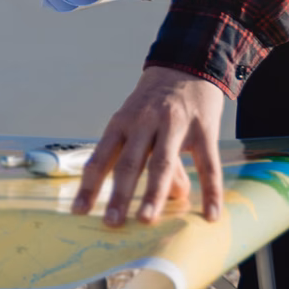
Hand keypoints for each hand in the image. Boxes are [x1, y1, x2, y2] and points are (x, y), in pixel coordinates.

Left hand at [71, 65, 225, 227]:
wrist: (186, 66)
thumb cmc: (153, 103)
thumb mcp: (134, 120)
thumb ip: (133, 154)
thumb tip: (136, 195)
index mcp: (121, 123)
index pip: (100, 157)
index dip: (89, 184)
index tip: (78, 210)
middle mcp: (144, 123)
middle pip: (128, 162)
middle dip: (118, 194)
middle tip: (111, 222)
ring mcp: (175, 125)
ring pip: (162, 164)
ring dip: (153, 194)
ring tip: (146, 220)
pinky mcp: (204, 129)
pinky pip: (207, 165)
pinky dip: (210, 191)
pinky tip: (210, 214)